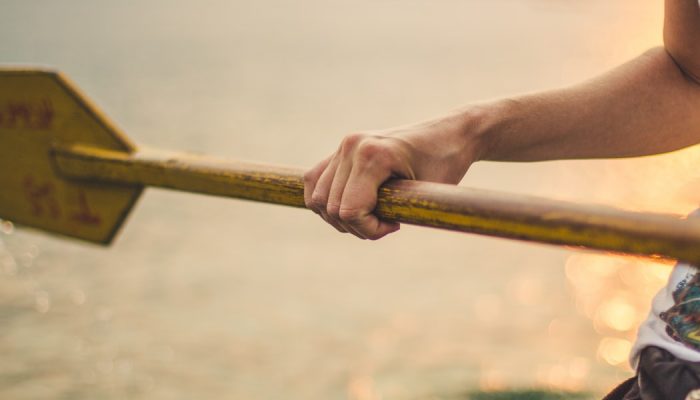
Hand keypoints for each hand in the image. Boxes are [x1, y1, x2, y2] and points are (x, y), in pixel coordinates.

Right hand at [304, 110, 483, 238]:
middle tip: (387, 223)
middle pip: (331, 208)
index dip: (369, 230)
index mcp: (373, 155)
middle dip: (357, 226)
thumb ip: (388, 212)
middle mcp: (351, 146)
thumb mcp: (424, 194)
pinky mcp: (341, 150)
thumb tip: (355, 226)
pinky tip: (352, 207)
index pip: (349, 211)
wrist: (450, 134)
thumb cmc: (445, 164)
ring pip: (318, 198)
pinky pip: (316, 181)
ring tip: (371, 217)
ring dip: (340, 217)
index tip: (395, 226)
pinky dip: (326, 201)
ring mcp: (343, 146)